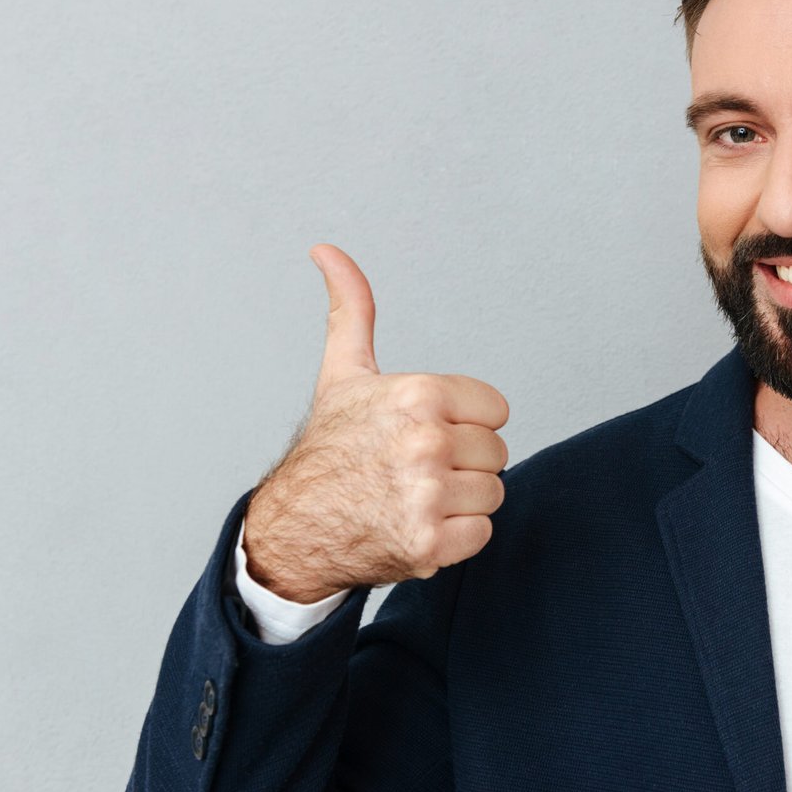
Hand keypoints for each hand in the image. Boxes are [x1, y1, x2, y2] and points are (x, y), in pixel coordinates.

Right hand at [242, 244, 509, 603]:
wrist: (294, 527)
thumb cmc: (328, 448)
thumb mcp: (344, 373)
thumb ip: (352, 309)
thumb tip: (326, 250)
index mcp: (419, 394)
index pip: (496, 410)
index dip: (465, 423)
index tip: (425, 432)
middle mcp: (426, 441)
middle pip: (497, 453)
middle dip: (463, 464)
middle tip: (414, 470)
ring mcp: (428, 495)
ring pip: (492, 493)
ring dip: (460, 502)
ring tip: (414, 498)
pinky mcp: (430, 542)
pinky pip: (481, 534)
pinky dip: (455, 538)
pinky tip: (416, 526)